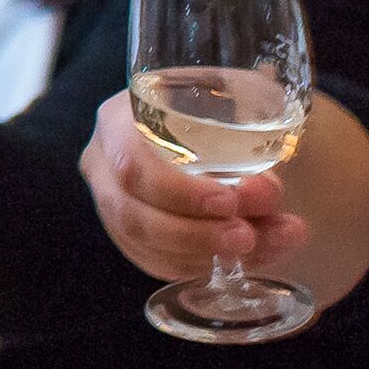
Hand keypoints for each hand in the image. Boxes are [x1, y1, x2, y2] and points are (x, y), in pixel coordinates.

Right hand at [83, 90, 311, 283]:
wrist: (201, 119)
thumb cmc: (217, 104)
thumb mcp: (235, 105)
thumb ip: (250, 147)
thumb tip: (264, 193)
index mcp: (119, 121)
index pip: (132, 164)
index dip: (178, 192)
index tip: (229, 202)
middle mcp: (103, 164)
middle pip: (132, 215)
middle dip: (194, 234)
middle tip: (247, 237)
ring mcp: (110, 202)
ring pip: (144, 245)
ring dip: (206, 254)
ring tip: (260, 247)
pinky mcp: (127, 233)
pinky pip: (156, 261)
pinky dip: (202, 265)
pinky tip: (245, 257)